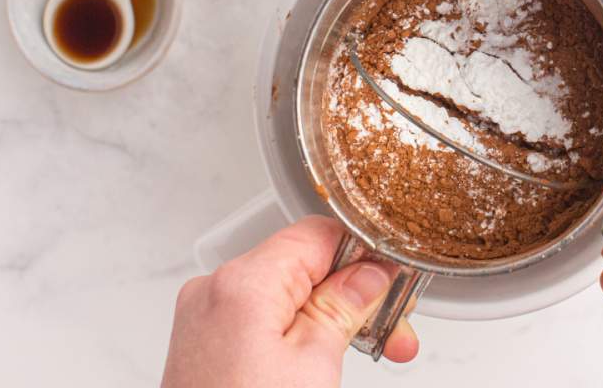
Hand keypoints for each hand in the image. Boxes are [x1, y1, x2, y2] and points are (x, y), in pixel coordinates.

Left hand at [162, 215, 417, 386]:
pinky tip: (326, 355)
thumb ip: (345, 307)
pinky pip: (264, 317)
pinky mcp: (207, 343)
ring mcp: (207, 317)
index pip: (319, 235)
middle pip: (305, 267)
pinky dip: (298, 331)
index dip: (365, 255)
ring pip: (288, 295)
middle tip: (394, 330)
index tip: (396, 281)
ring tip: (368, 349)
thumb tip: (371, 273)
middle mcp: (216, 291)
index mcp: (243, 283)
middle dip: (354, 295)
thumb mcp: (315, 366)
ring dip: (332, 317)